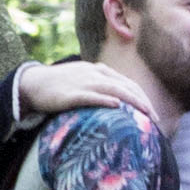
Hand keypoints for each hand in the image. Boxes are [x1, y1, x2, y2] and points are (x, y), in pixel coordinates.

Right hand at [17, 58, 155, 126]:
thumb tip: (118, 103)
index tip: (154, 112)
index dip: (143, 97)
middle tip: (156, 118)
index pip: (128, 83)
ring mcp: (84, 82)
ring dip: (133, 101)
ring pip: (114, 90)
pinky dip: (105, 99)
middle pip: (126, 86)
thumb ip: (100, 87)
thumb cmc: (60, 85)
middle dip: (144, 102)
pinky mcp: (72, 93)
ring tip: (146, 113)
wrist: (34, 83)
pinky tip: (117, 105)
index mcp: (99, 70)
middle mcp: (95, 74)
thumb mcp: (84, 80)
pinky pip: (91, 96)